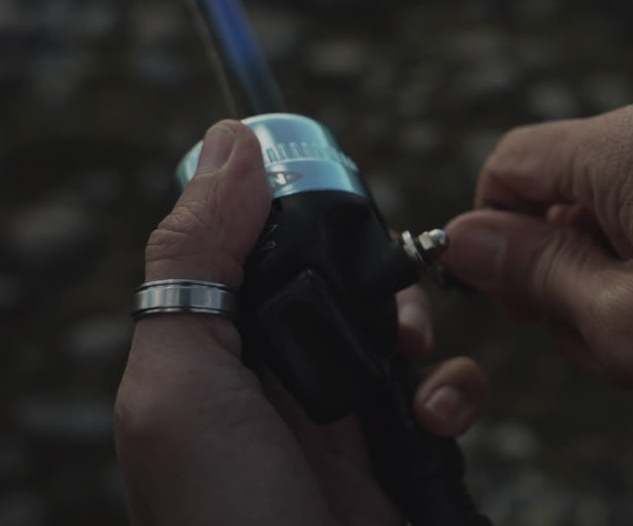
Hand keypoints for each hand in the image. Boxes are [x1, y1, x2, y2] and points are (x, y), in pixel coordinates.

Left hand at [115, 121, 487, 525]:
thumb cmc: (222, 522)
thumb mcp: (179, 384)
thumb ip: (196, 260)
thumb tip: (230, 144)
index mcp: (209, 351)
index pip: (249, 241)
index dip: (288, 202)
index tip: (329, 174)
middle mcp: (273, 380)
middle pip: (335, 275)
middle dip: (369, 273)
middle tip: (378, 298)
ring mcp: (340, 420)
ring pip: (397, 325)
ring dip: (418, 330)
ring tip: (409, 368)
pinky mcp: (399, 456)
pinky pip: (444, 392)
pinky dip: (453, 392)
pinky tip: (433, 419)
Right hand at [442, 103, 632, 443]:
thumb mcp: (623, 326)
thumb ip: (532, 272)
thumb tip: (462, 237)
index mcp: (629, 149)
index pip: (508, 163)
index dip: (489, 235)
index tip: (514, 301)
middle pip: (563, 187)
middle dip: (558, 265)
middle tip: (599, 341)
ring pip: (618, 209)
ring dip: (612, 277)